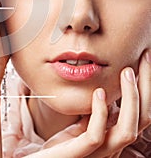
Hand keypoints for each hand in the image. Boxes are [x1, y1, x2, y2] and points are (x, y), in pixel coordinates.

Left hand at [25, 49, 150, 157]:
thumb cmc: (66, 143)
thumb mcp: (86, 122)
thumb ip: (99, 111)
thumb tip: (108, 89)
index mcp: (116, 135)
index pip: (141, 111)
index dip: (146, 86)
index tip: (145, 59)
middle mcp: (113, 145)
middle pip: (143, 118)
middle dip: (146, 87)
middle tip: (144, 58)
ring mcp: (99, 152)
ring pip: (127, 130)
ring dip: (131, 98)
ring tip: (126, 72)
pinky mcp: (80, 153)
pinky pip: (96, 136)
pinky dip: (100, 113)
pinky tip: (99, 92)